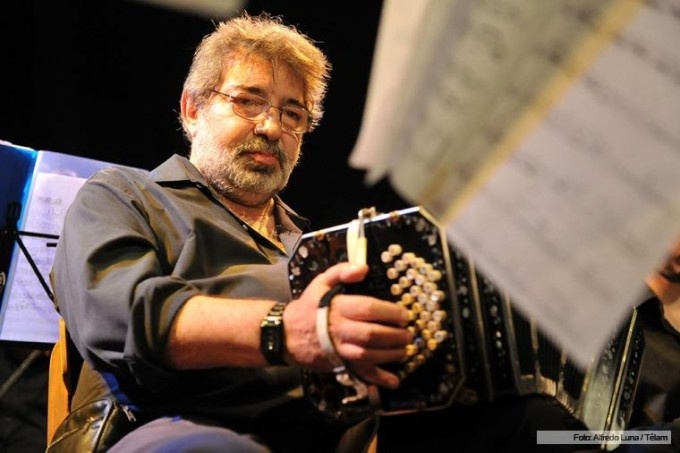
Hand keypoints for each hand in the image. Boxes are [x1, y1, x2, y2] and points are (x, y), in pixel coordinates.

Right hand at [284, 262, 411, 388]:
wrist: (287, 335)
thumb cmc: (309, 307)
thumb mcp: (321, 282)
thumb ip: (342, 271)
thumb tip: (363, 267)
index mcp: (338, 308)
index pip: (369, 308)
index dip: (390, 312)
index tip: (404, 315)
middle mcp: (341, 330)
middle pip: (373, 334)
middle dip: (396, 335)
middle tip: (409, 334)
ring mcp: (340, 350)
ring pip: (370, 355)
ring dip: (392, 354)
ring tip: (405, 350)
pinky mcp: (340, 365)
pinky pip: (360, 374)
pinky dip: (379, 379)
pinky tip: (395, 380)